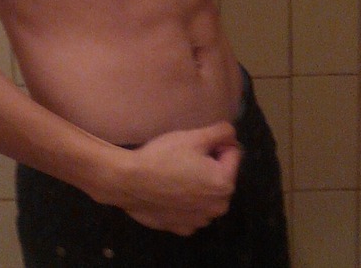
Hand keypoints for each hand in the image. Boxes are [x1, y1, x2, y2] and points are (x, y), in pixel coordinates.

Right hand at [111, 122, 241, 235]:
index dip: (214, 145)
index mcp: (225, 184)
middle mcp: (218, 207)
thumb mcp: (193, 137)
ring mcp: (199, 221)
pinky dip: (184, 203)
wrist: (128, 182)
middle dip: (209, 167)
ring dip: (198, 186)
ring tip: (174, 176)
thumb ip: (221, 132)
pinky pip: (191, 211)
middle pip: (221, 177)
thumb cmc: (162, 157)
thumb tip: (231, 134)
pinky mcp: (182, 228)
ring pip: (206, 196)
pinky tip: (168, 193)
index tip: (193, 146)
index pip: (232, 153)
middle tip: (183, 160)